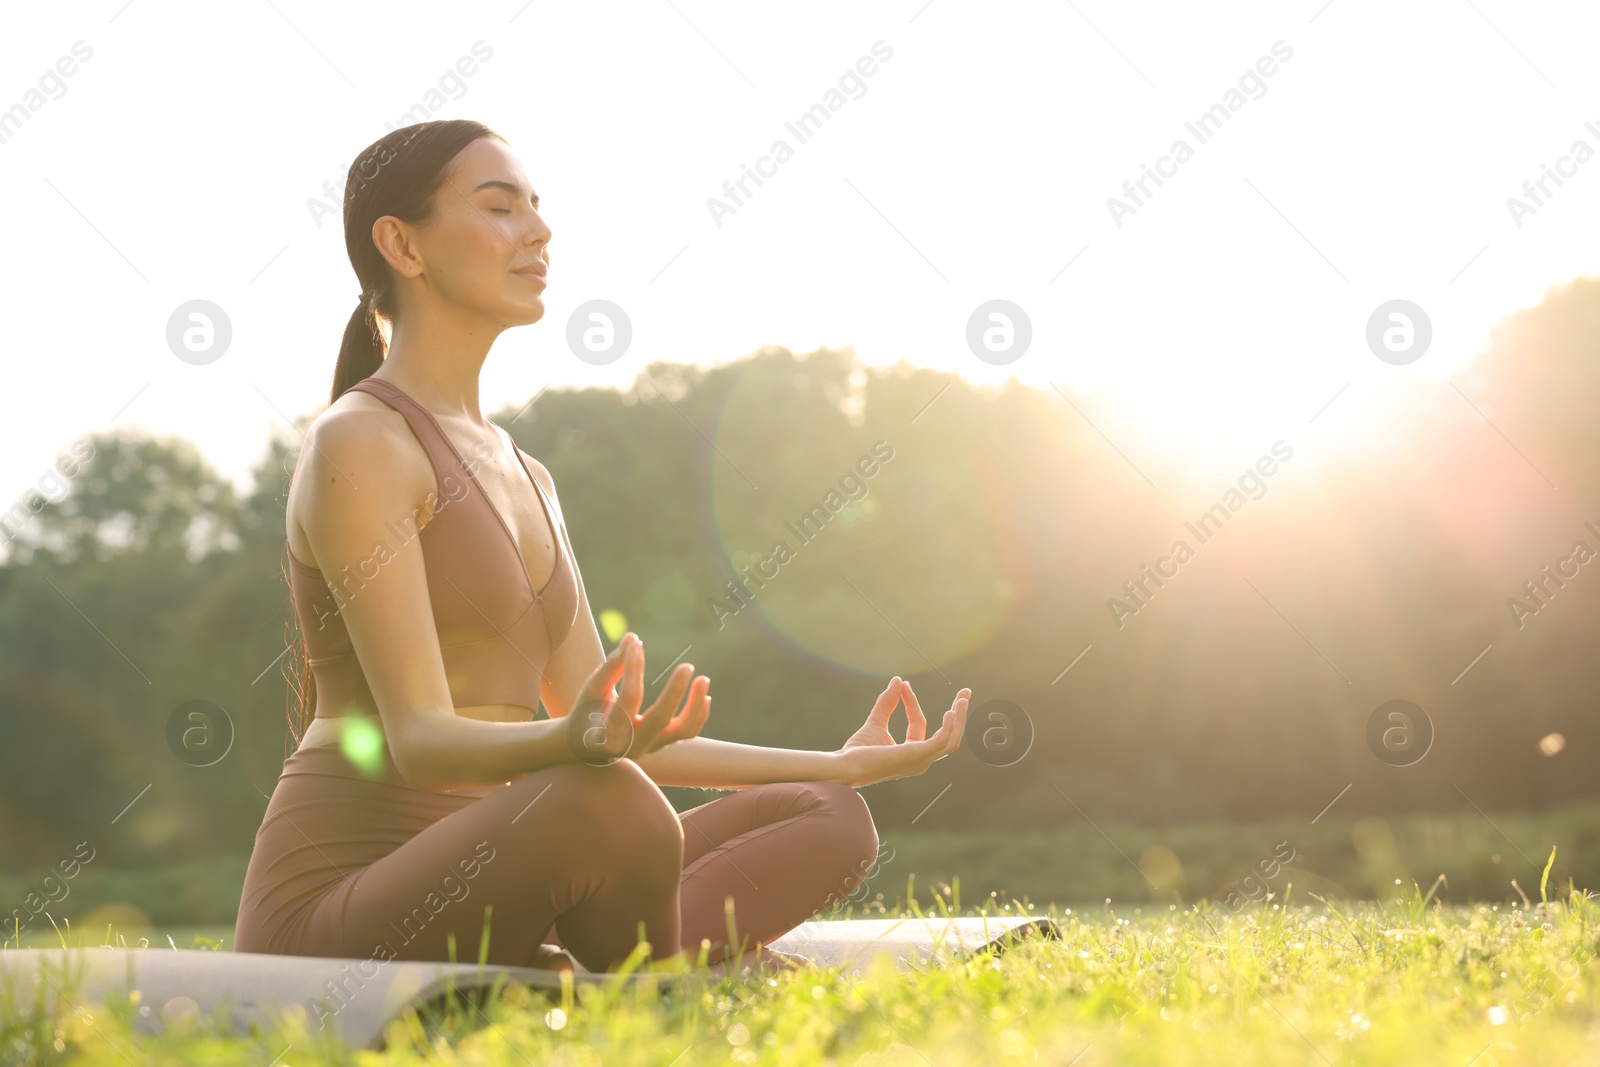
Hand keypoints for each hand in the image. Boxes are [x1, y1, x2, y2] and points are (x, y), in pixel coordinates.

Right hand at [566, 632, 710, 763]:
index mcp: (608, 733)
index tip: (636, 644)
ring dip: (695, 705)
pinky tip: (704, 695)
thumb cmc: (588, 712)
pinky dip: (699, 715)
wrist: (589, 746)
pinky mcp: (662, 744)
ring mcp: (650, 747)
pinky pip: (687, 733)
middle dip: (674, 692)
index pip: (629, 698)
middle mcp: (632, 745)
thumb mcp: (593, 690)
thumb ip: (611, 666)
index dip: (633, 669)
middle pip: (659, 719)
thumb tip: (632, 638)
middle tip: (687, 666)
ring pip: (682, 731)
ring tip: (703, 679)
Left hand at [832, 677, 968, 787]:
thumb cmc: (857, 751)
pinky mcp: (919, 756)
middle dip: (958, 713)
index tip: (904, 685)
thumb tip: (897, 680)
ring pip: (951, 739)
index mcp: (911, 753)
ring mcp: (921, 760)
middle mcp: (920, 760)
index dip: (912, 703)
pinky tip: (951, 711)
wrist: (846, 765)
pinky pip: (943, 742)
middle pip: (947, 735)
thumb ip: (887, 702)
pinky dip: (950, 726)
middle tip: (965, 693)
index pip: (919, 724)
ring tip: (962, 699)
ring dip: (959, 718)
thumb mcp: (875, 721)